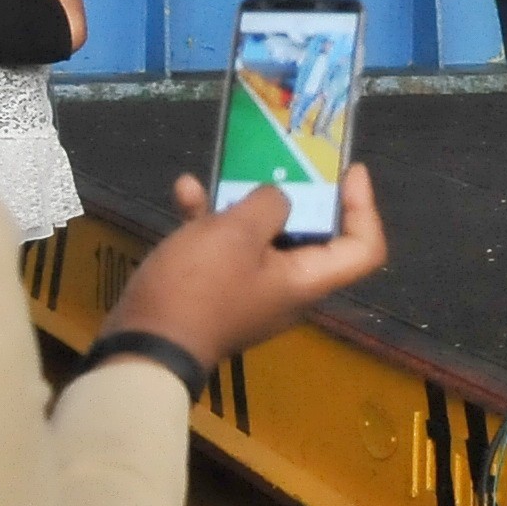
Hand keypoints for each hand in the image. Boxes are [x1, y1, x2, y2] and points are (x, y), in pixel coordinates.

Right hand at [110, 165, 389, 368]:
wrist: (142, 347)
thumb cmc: (198, 288)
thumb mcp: (236, 234)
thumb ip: (269, 205)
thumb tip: (280, 198)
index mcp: (306, 280)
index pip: (363, 249)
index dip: (364, 208)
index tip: (350, 171)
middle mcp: (287, 286)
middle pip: (312, 234)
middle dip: (299, 193)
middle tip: (288, 158)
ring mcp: (249, 288)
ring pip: (261, 235)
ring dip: (244, 200)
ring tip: (230, 166)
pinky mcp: (215, 288)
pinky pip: (223, 247)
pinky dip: (209, 219)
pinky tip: (185, 190)